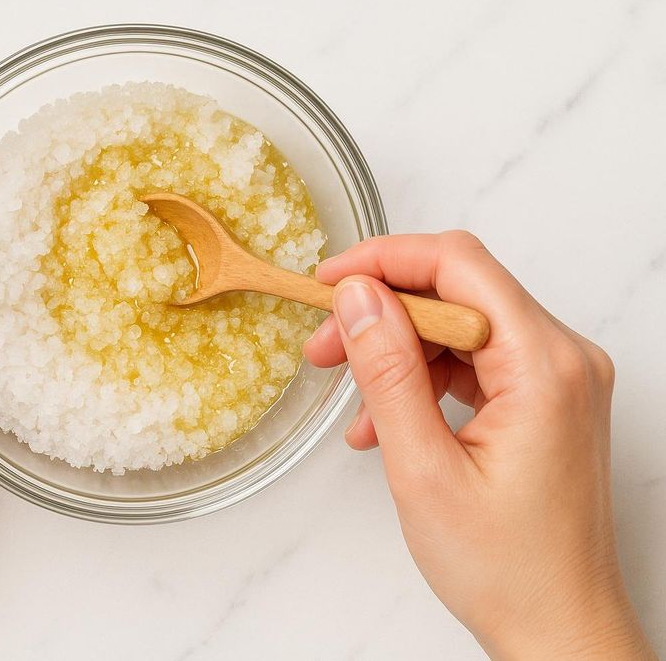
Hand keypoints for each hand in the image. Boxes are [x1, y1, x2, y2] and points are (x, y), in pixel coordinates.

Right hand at [303, 232, 653, 658]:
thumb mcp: (424, 468)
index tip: (328, 281)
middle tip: (323, 346)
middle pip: (457, 293)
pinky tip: (383, 422)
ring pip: (460, 327)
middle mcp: (562, 360)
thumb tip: (358, 297)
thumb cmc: (506, 568)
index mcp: (545, 367)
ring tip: (346, 392)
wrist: (556, 628)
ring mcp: (557, 381)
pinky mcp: (544, 402)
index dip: (384, 260)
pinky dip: (422, 380)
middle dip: (382, 312)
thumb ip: (388, 372)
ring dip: (396, 351)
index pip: (459, 265)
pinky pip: (473, 364)